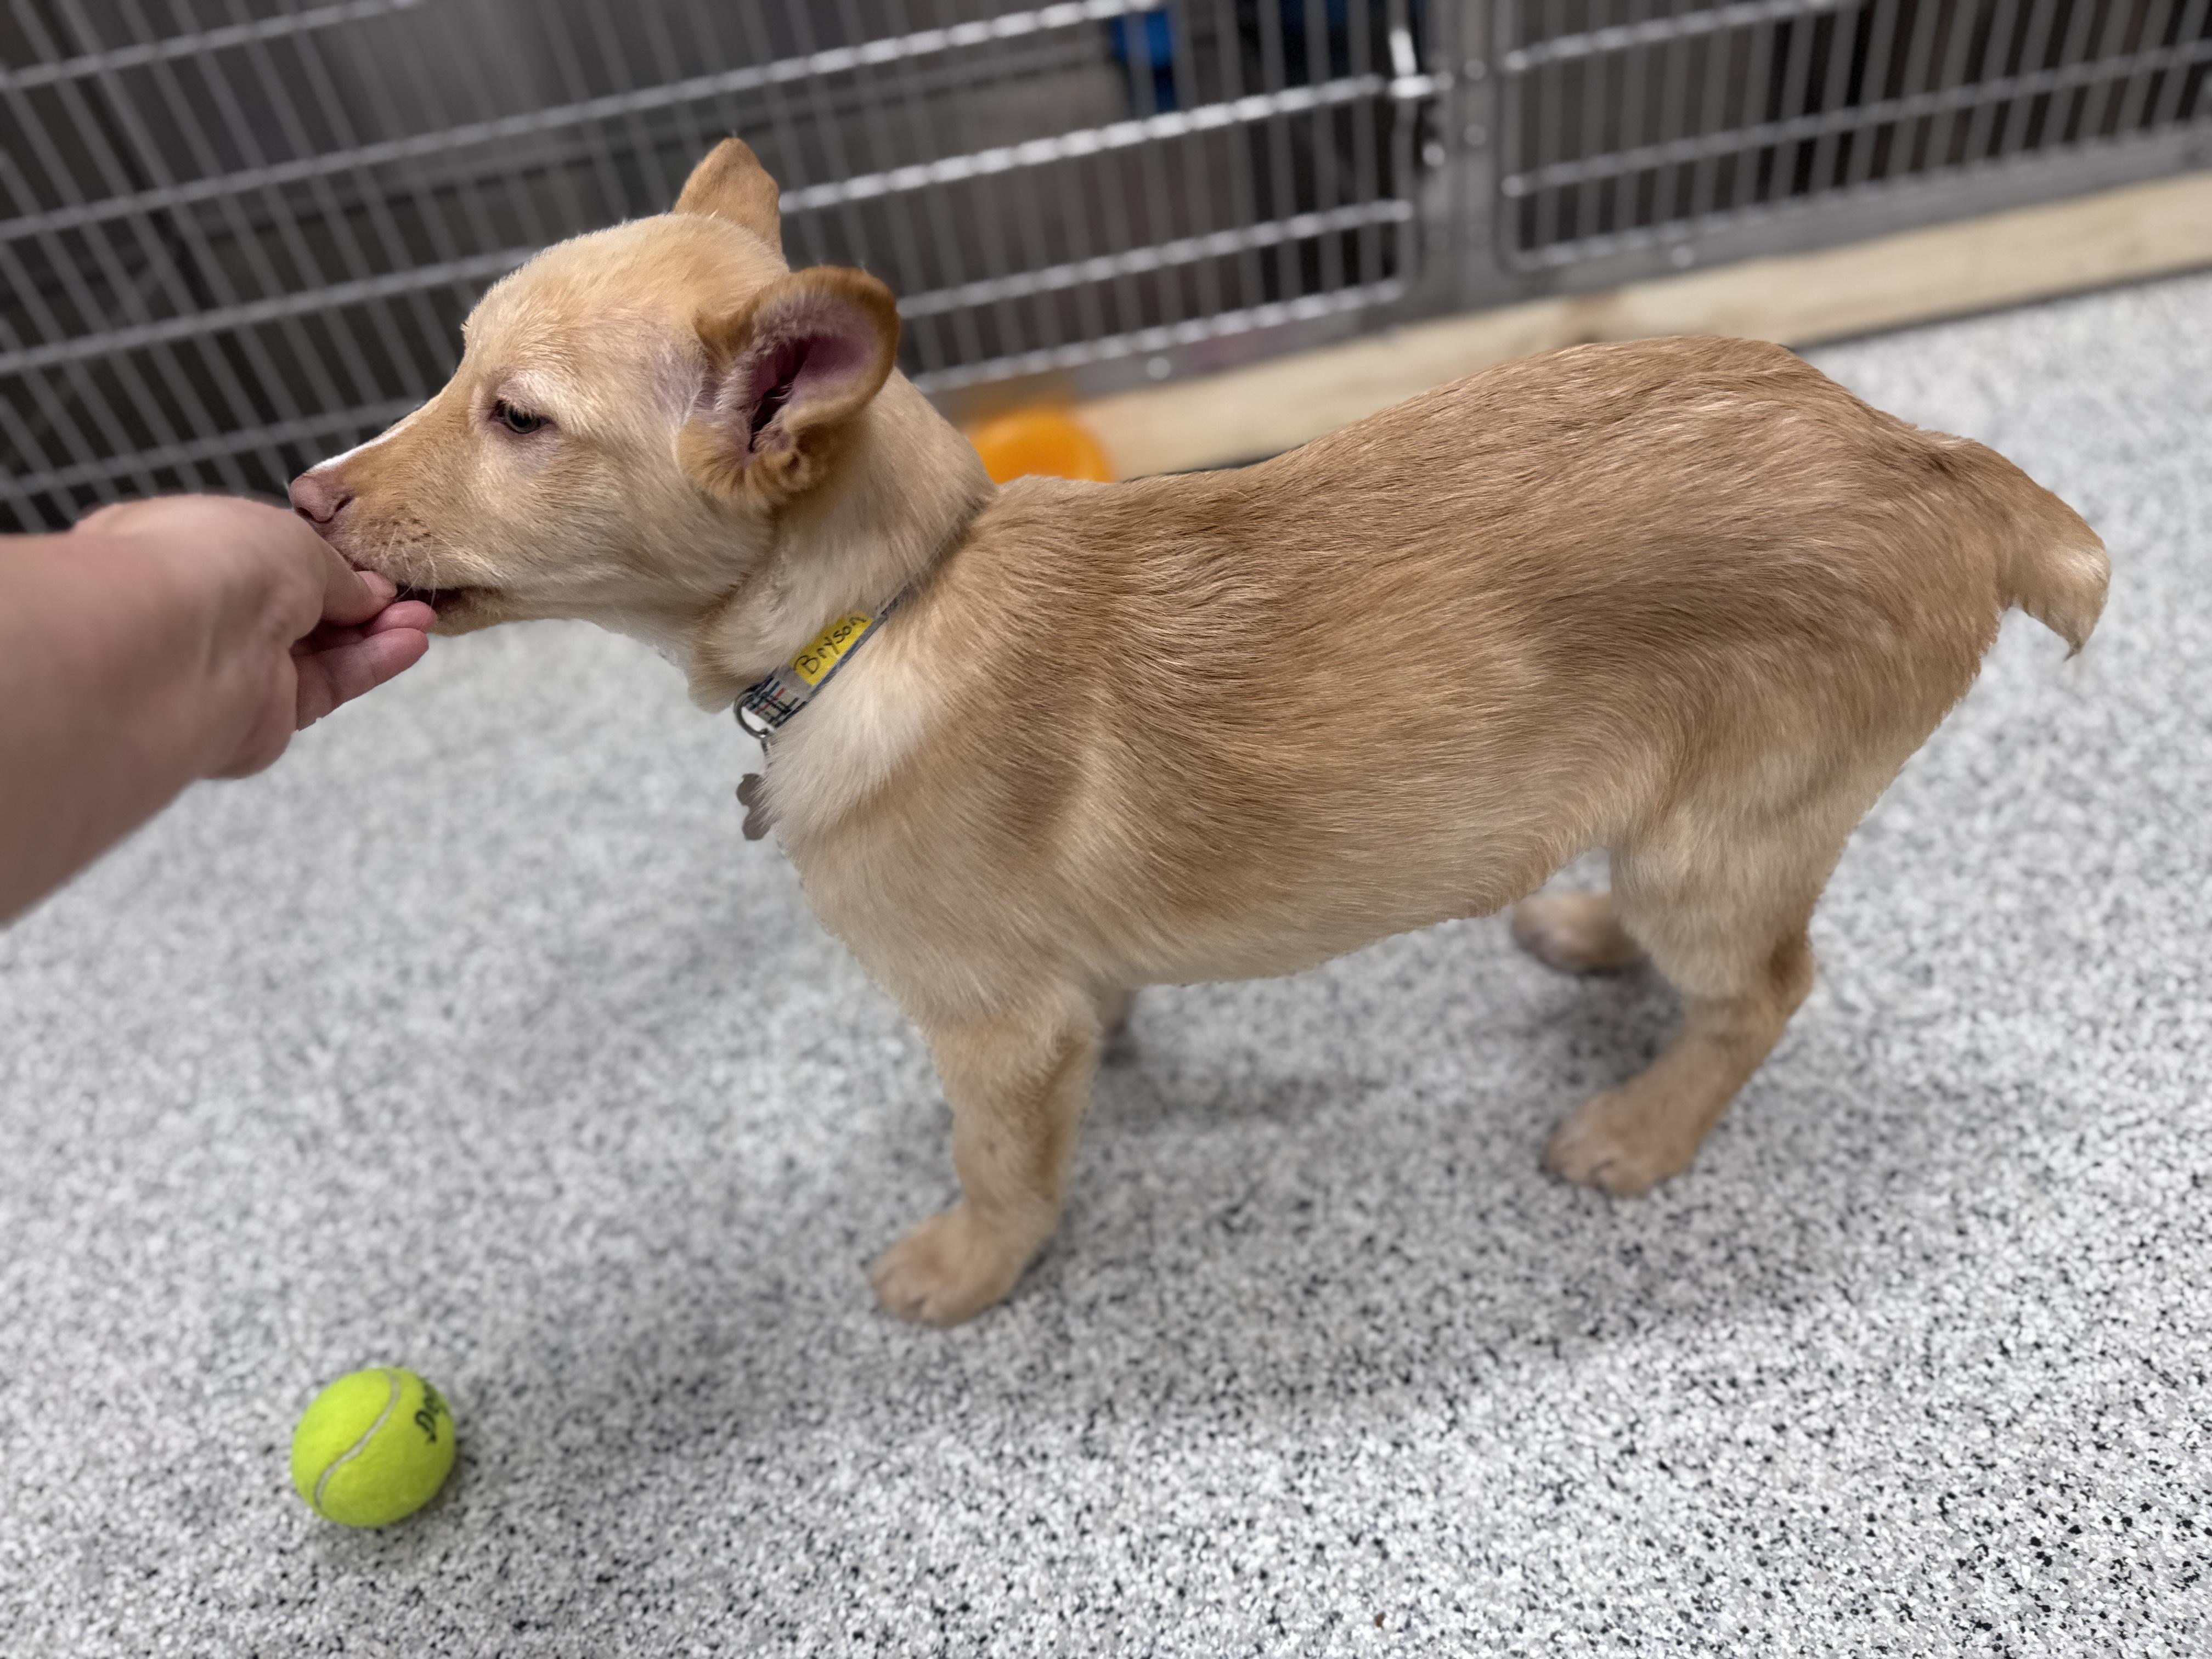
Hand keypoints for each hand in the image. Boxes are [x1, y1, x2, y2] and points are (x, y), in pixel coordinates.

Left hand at [72, 496, 434, 777]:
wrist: (183, 645)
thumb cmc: (217, 563)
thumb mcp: (293, 540)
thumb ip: (337, 571)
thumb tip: (369, 594)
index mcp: (185, 545)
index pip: (261, 555)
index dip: (319, 558)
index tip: (368, 562)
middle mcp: (202, 608)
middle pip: (296, 607)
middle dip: (357, 599)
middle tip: (409, 596)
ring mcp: (230, 664)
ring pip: (317, 650)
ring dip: (374, 633)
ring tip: (424, 620)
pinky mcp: (260, 716)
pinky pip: (325, 686)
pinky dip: (368, 665)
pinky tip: (409, 646)